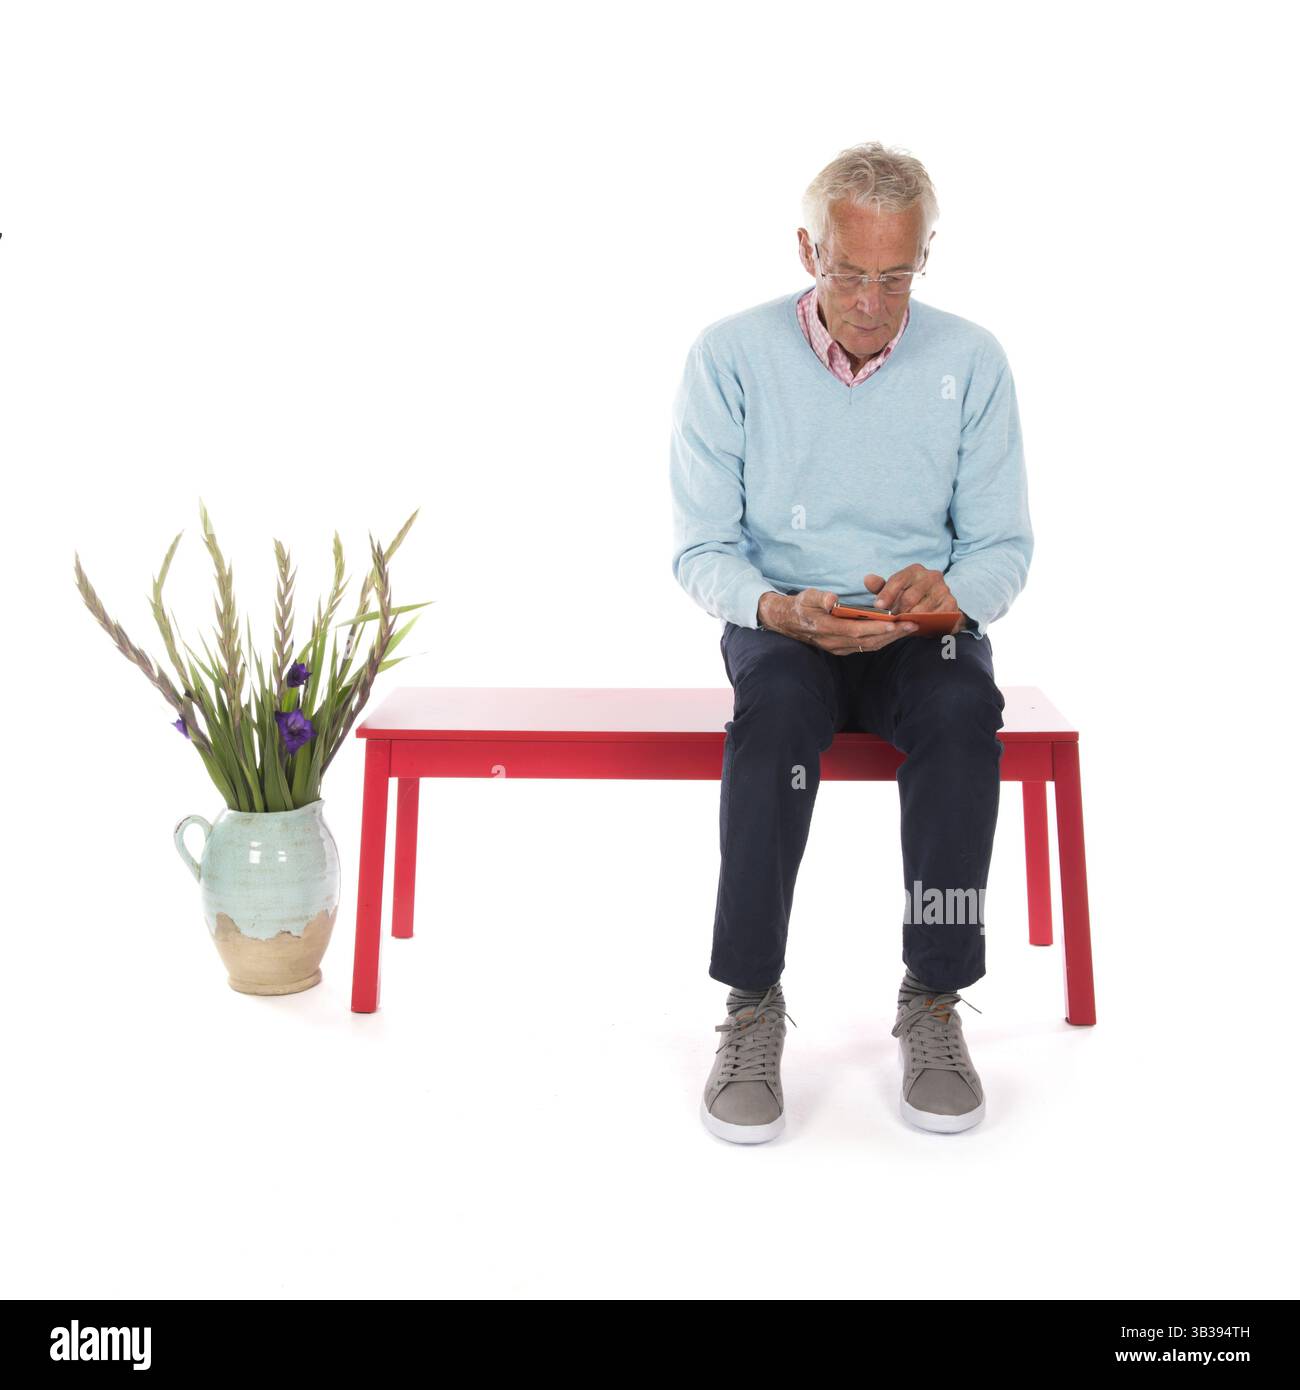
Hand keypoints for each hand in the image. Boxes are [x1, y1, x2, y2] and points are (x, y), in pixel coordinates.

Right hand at [758, 588, 917, 654]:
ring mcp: (838, 648)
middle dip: (892, 634)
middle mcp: (833, 642)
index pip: (855, 630)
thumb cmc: (801, 606)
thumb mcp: (806, 596)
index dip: (875, 628)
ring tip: (910, 629)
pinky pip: (866, 646)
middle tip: (913, 625)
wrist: (788, 622)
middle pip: (867, 641)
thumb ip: (820, 598)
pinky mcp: (842, 648)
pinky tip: (895, 633)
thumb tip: (833, 600)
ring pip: (869, 646)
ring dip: (891, 639)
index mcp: (825, 629)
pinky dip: (882, 640)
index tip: (894, 623)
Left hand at [863, 568, 964, 636]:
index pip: (898, 580)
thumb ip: (881, 587)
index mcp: (915, 570)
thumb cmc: (911, 597)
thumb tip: (868, 579)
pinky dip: (924, 624)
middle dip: (897, 611)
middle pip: (909, 597)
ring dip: (909, 620)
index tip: (877, 606)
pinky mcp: (952, 604)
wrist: (938, 606)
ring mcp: (944, 590)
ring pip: (922, 609)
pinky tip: (917, 627)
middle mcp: (932, 576)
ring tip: (901, 625)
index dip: (886, 594)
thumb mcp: (894, 591)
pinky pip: (935, 617)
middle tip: (890, 621)